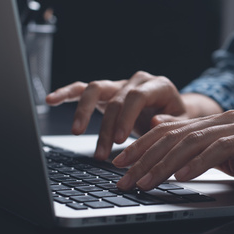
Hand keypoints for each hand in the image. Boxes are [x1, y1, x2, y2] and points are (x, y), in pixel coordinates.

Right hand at [45, 71, 187, 159]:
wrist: (174, 113)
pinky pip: (83, 89)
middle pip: (115, 99)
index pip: (136, 96)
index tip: (120, 140)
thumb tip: (155, 122)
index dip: (126, 117)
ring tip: (76, 132)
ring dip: (84, 112)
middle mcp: (136, 80)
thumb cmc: (177, 120)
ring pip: (95, 89)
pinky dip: (67, 93)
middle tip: (102, 152)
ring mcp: (120, 84)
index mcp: (158, 85)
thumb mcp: (182, 124)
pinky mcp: (106, 92)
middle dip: (106, 128)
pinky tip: (51, 100)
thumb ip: (171, 123)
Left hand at [112, 110, 233, 190]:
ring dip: (165, 165)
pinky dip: (200, 163)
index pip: (168, 132)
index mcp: (214, 123)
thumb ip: (202, 147)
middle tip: (122, 180)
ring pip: (192, 142)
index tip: (119, 165)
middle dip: (143, 159)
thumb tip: (170, 144)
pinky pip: (222, 149)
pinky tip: (183, 177)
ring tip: (146, 183)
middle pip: (173, 136)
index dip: (140, 147)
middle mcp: (223, 120)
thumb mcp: (231, 152)